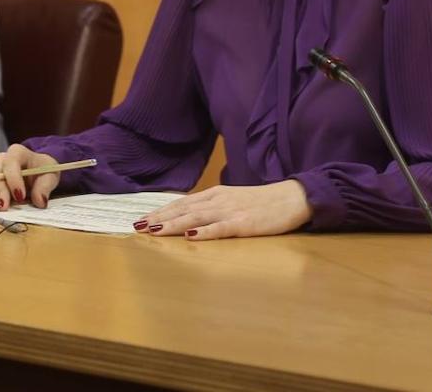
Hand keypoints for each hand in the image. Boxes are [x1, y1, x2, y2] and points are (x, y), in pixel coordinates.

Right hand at [0, 144, 60, 210]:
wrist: (37, 171)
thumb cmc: (43, 171)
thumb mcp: (50, 175)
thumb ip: (45, 187)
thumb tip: (39, 201)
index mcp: (18, 153)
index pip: (11, 162)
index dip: (14, 179)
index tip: (20, 196)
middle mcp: (2, 160)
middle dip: (0, 192)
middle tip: (3, 208)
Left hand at [134, 180, 312, 239]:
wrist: (293, 197)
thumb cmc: (262, 202)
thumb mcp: (232, 201)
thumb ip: (212, 208)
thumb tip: (189, 218)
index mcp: (215, 195)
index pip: (181, 204)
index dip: (161, 211)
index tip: (142, 220)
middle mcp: (218, 201)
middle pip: (183, 210)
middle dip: (159, 218)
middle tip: (138, 226)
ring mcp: (231, 211)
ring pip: (196, 218)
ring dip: (174, 224)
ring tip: (155, 230)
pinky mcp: (245, 223)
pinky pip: (221, 228)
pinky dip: (205, 232)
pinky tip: (191, 237)